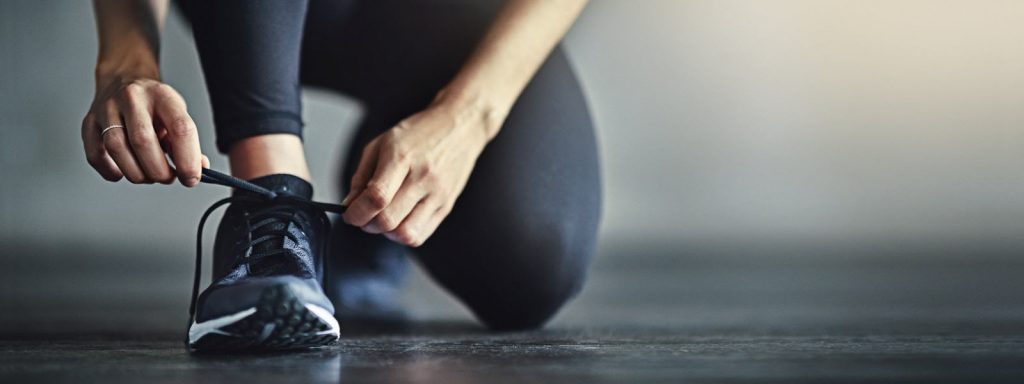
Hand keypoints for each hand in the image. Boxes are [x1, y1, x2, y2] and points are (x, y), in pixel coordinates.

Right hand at [82, 73, 206, 185]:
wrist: (123, 78)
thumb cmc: (153, 102)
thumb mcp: (176, 112)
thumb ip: (187, 141)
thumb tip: (198, 169)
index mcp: (162, 95)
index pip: (180, 128)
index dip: (188, 159)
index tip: (191, 177)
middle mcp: (132, 98)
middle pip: (143, 141)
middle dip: (159, 170)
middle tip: (168, 177)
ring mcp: (106, 108)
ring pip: (116, 148)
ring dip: (137, 173)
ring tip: (149, 175)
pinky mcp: (89, 121)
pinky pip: (95, 154)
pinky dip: (110, 170)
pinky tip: (123, 172)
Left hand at [341, 101, 491, 246]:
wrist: (460, 127)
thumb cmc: (419, 133)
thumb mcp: (382, 143)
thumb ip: (362, 175)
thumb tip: (350, 205)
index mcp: (402, 157)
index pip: (377, 197)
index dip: (357, 213)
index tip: (350, 215)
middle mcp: (422, 177)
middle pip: (389, 220)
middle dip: (367, 224)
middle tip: (364, 216)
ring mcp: (438, 194)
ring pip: (405, 234)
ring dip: (387, 233)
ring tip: (383, 218)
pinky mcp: (446, 206)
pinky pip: (421, 235)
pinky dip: (403, 234)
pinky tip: (400, 219)